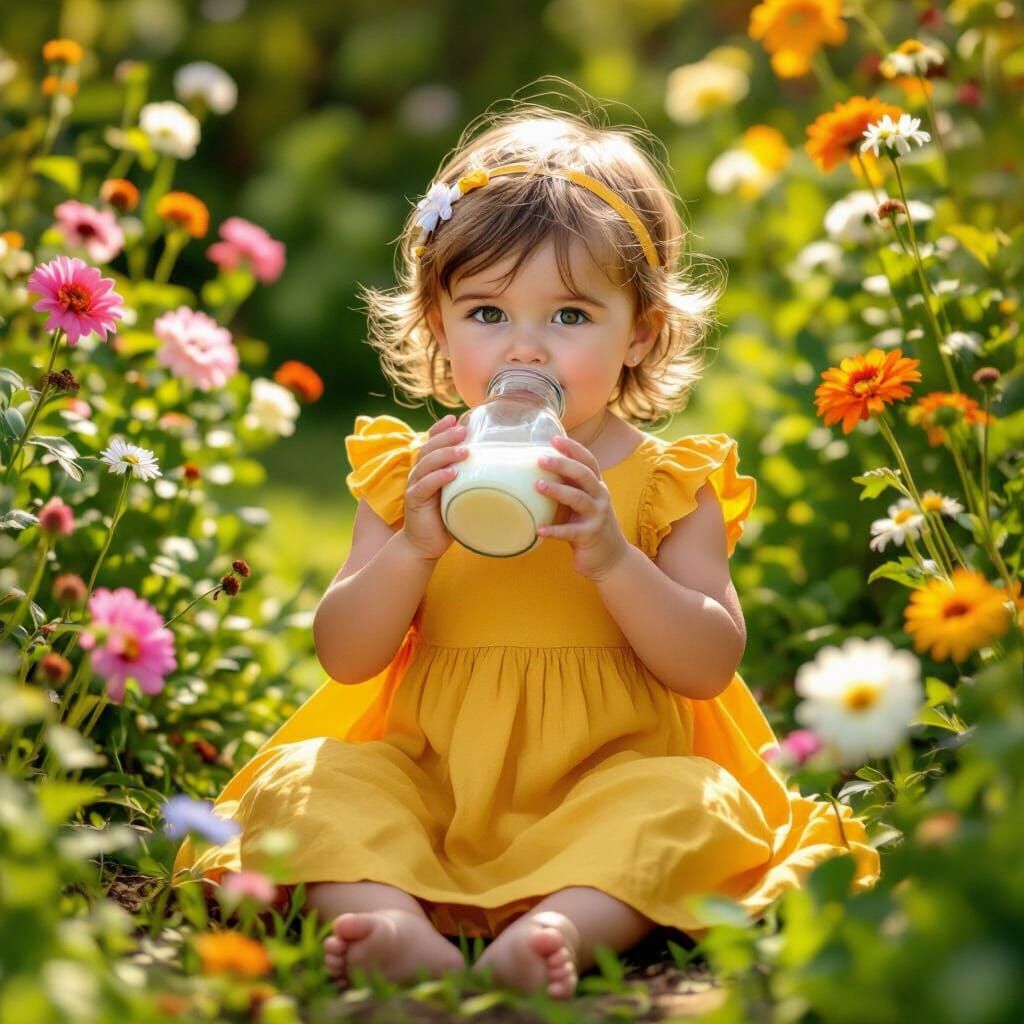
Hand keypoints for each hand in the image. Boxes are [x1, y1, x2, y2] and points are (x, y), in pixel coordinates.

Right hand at [400, 414, 469, 562]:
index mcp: (428, 469)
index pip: (431, 442)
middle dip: (446, 437)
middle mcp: (419, 474)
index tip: (454, 418)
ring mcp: (415, 486)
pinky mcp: (414, 501)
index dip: (440, 429)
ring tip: (464, 451)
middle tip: (463, 430)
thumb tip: (500, 470)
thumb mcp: (459, 495)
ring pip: (427, 464)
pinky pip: (425, 486)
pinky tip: (452, 473)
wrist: (424, 545)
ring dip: (445, 454)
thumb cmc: (445, 519)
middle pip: (429, 448)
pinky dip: (438, 477)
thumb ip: (469, 481)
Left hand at [535, 434, 629, 580]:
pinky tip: (538, 530)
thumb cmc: (588, 525)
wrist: (611, 558)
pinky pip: (570, 531)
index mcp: (596, 486)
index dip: (573, 449)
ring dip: (557, 491)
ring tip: (537, 485)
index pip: (588, 461)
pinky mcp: (590, 536)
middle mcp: (600, 497)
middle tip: (541, 460)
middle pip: (584, 475)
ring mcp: (597, 516)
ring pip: (578, 498)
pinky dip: (554, 530)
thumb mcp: (581, 503)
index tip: (554, 439)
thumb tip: (538, 469)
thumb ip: (568, 487)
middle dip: (563, 464)